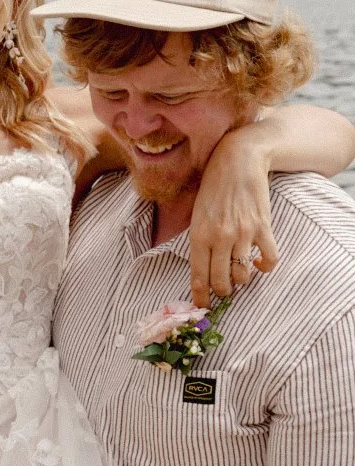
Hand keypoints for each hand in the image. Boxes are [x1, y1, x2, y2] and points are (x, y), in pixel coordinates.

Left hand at [190, 127, 278, 305]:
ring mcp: (243, 234)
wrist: (237, 160)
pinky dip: (265, 267)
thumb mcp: (196, 212)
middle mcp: (220, 238)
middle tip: (223, 289)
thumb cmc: (212, 185)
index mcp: (199, 235)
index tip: (202, 305)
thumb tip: (201, 266)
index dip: (200, 295)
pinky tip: (258, 264)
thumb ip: (198, 238)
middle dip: (222, 291)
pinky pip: (269, 259)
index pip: (199, 275)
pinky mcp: (263, 227)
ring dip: (241, 280)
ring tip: (239, 274)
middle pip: (222, 281)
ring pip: (243, 275)